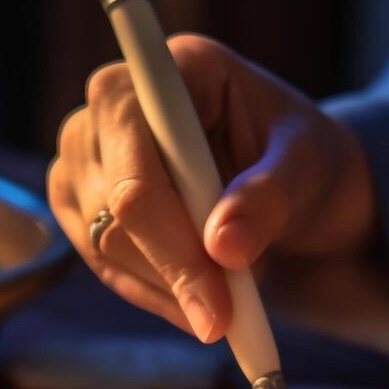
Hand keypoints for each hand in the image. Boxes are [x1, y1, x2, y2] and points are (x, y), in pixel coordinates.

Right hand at [48, 33, 375, 341]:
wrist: (290, 177)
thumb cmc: (300, 156)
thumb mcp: (309, 167)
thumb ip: (270, 197)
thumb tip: (225, 248)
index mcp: (173, 69)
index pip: (138, 158)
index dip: (171, 239)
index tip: (217, 306)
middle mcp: (113, 99)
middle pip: (112, 207)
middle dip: (174, 274)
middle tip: (230, 320)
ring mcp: (87, 149)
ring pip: (100, 242)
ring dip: (165, 288)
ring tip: (229, 298)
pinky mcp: (80, 196)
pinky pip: (99, 261)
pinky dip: (151, 294)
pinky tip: (195, 304)